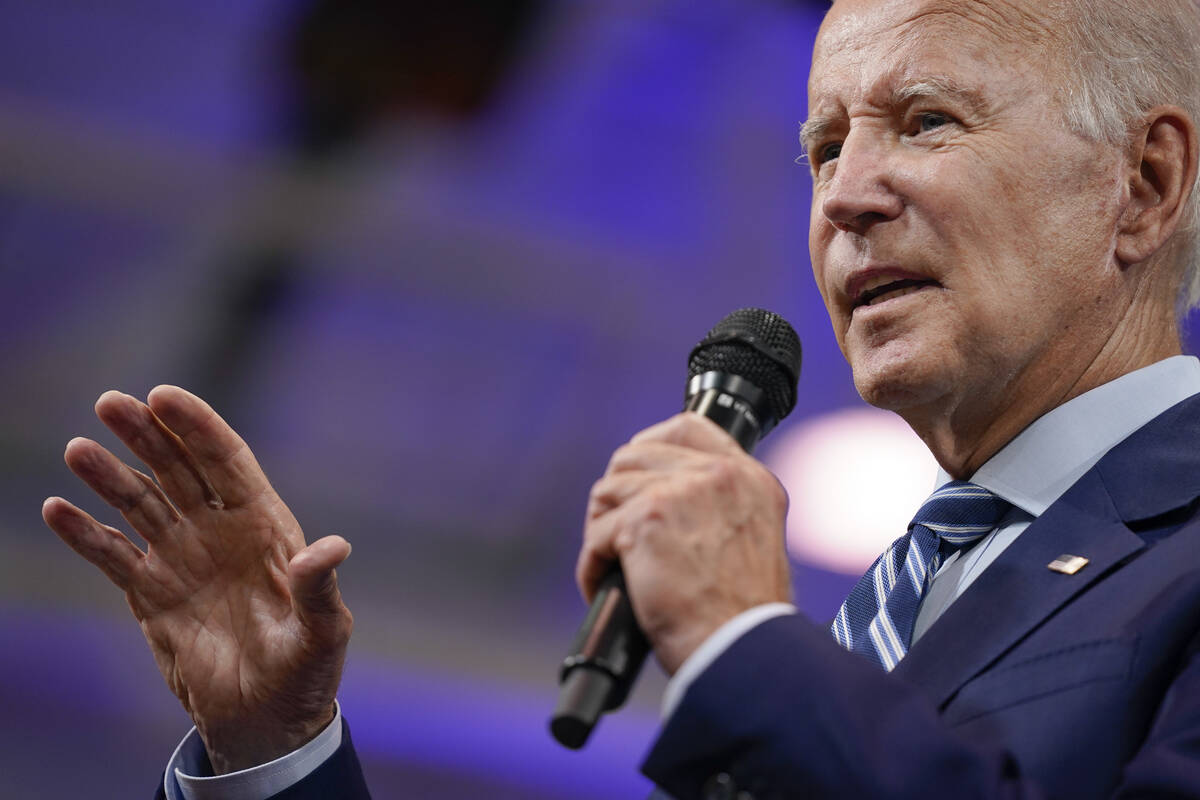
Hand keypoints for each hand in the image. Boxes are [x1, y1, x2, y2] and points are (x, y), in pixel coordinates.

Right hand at [42, 387, 352, 772]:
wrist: (265, 720)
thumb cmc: (305, 671)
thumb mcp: (324, 631)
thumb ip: (321, 588)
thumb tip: (331, 548)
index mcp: (266, 526)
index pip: (228, 461)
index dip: (198, 427)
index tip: (164, 396)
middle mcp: (220, 531)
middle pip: (179, 470)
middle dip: (147, 435)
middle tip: (111, 402)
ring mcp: (183, 558)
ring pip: (141, 503)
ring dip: (110, 476)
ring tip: (79, 449)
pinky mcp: (151, 592)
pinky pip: (113, 554)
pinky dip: (86, 534)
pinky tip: (57, 509)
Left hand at [577, 413, 792, 674]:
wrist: (741, 649)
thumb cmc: (743, 615)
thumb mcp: (751, 540)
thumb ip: (719, 508)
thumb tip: (667, 501)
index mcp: (749, 478)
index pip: (688, 428)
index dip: (651, 446)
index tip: (636, 476)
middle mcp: (719, 475)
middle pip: (635, 456)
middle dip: (617, 496)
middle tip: (616, 535)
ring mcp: (681, 492)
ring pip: (609, 490)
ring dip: (601, 530)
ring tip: (610, 564)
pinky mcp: (646, 519)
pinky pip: (596, 535)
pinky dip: (592, 567)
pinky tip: (602, 587)